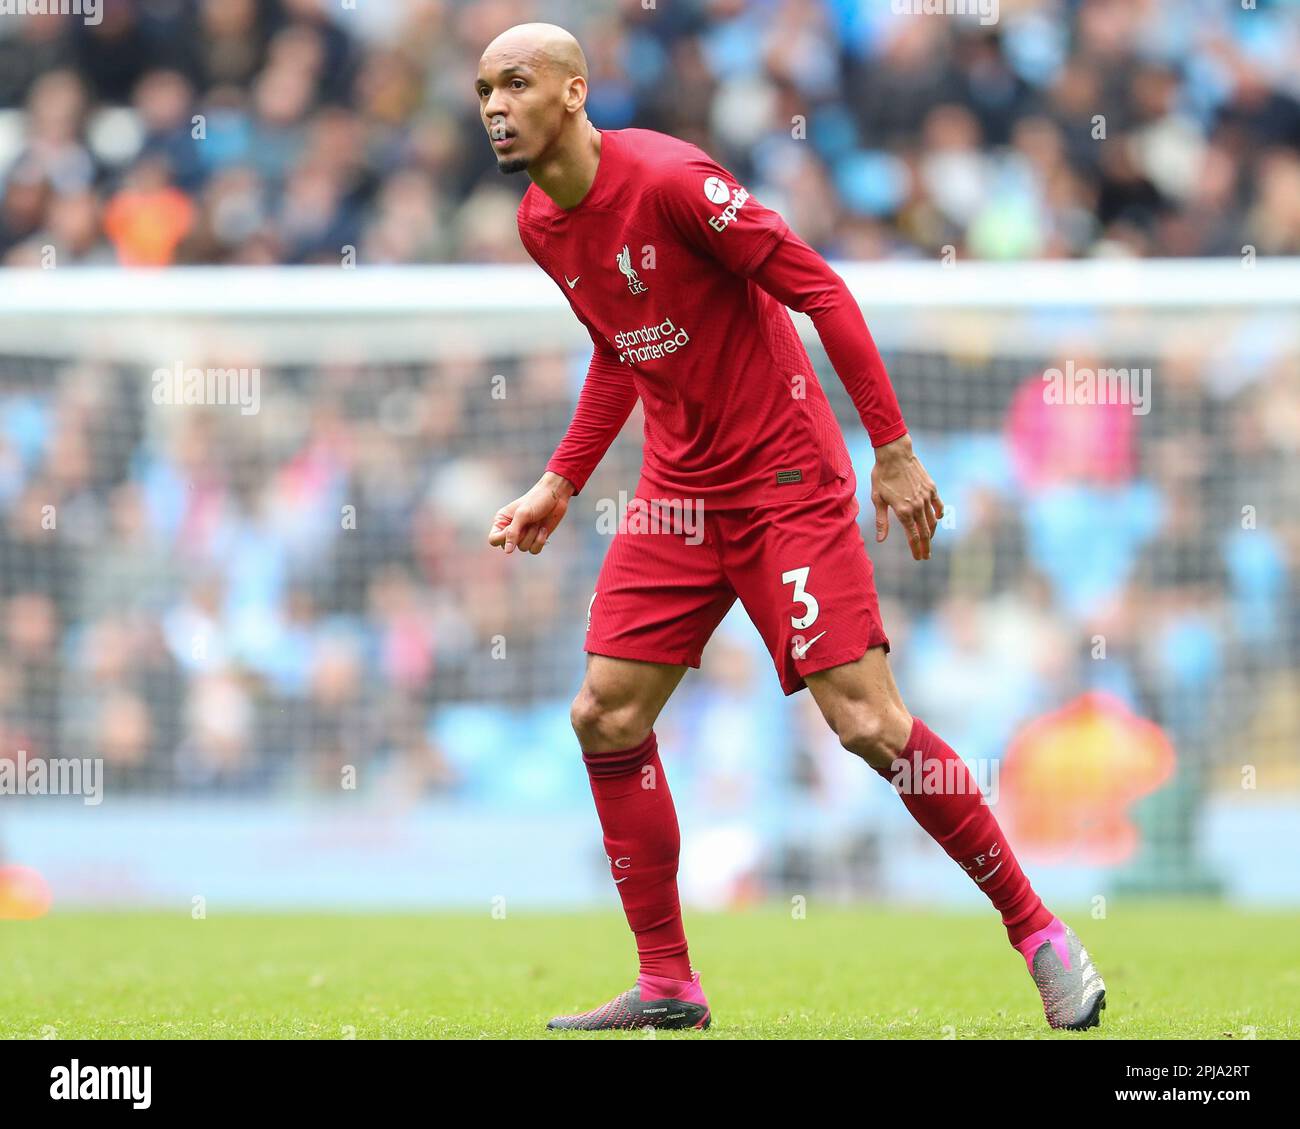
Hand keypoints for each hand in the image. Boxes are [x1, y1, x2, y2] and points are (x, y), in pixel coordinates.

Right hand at [488, 472, 573, 554]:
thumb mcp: (522, 515)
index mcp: (502, 521)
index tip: (515, 529)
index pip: (493, 539)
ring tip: (537, 522)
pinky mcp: (535, 539)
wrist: (555, 496)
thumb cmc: (536, 500)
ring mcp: (523, 535)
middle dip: (522, 535)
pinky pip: (534, 550)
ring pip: (523, 548)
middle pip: (509, 546)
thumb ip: (512, 533)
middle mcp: (510, 530)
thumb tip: (507, 551)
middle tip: (529, 521)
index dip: (503, 539)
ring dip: (532, 535)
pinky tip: (543, 529)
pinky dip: (540, 540)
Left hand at [870, 434, 943, 560]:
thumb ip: (881, 521)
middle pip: (925, 532)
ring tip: (930, 541)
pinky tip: (938, 520)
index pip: (913, 536)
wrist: (895, 454)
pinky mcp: (931, 488)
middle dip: (926, 546)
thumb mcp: (877, 499)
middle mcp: (917, 506)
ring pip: (933, 520)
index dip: (916, 549)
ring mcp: (926, 497)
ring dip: (932, 533)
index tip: (917, 558)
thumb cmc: (882, 476)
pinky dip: (939, 514)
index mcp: (903, 511)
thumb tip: (881, 540)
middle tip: (926, 556)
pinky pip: (939, 505)